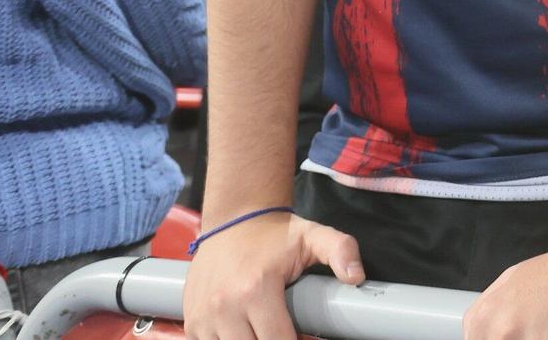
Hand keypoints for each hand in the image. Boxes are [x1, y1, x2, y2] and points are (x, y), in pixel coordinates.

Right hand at [184, 213, 362, 339]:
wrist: (235, 218)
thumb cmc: (277, 233)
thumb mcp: (314, 236)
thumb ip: (341, 250)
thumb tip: (356, 276)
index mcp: (256, 290)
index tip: (305, 336)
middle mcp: (224, 306)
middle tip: (285, 330)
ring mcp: (203, 316)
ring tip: (264, 329)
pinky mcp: (192, 320)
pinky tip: (244, 332)